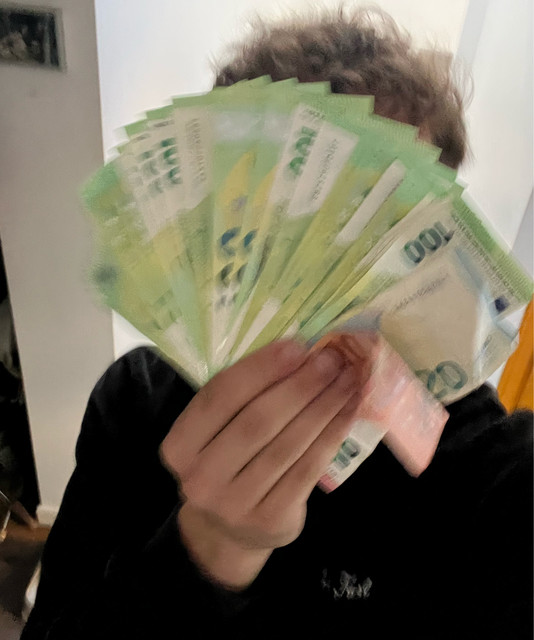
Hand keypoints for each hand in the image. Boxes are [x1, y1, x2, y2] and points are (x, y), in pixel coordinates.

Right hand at [159, 340, 359, 589]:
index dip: (260, 369)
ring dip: (323, 405)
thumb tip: (295, 351)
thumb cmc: (224, 463)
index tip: (297, 346)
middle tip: (331, 359)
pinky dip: (332, 434)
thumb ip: (239, 398)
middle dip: (299, 385)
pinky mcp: (271, 520)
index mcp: (179, 446)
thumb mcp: (214, 432)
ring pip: (288, 444)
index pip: (219, 397)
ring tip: (347, 378)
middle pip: (257, 421)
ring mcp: (235, 504)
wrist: (227, 531)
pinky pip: (308, 468)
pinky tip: (348, 409)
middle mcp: (200, 478)